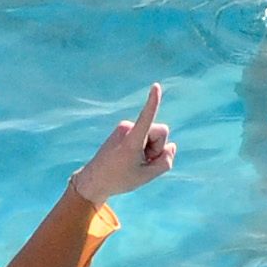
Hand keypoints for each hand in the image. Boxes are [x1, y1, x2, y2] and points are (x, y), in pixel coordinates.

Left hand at [77, 81, 175, 202]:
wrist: (95, 180)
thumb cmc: (120, 179)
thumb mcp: (147, 175)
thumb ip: (165, 161)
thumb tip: (171, 146)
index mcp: (132, 139)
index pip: (146, 117)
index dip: (153, 103)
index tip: (155, 86)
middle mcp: (127, 128)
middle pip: (160, 132)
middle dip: (157, 147)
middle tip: (142, 162)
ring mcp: (124, 127)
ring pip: (153, 134)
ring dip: (150, 148)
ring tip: (133, 161)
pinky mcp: (123, 129)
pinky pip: (144, 135)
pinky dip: (143, 146)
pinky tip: (130, 157)